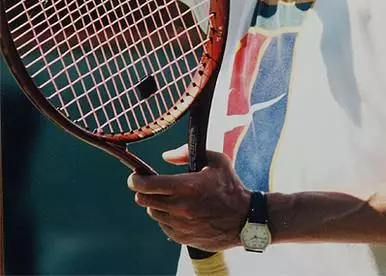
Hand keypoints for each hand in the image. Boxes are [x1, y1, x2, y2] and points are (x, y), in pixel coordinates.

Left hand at [127, 145, 250, 251]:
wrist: (245, 219)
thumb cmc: (230, 186)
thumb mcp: (216, 160)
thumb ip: (188, 152)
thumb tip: (166, 156)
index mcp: (187, 186)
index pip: (148, 185)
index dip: (136, 179)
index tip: (134, 176)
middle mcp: (180, 207)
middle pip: (144, 200)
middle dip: (143, 190)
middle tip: (149, 184)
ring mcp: (180, 225)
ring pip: (153, 212)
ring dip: (156, 203)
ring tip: (169, 196)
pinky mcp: (183, 238)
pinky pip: (163, 226)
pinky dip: (166, 217)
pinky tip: (178, 210)